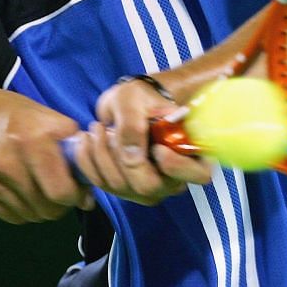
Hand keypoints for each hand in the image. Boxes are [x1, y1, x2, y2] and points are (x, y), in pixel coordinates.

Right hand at [0, 87, 93, 222]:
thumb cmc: (10, 115)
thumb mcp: (43, 116)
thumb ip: (71, 149)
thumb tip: (89, 196)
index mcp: (32, 139)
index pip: (62, 192)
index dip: (75, 195)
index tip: (77, 189)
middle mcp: (8, 162)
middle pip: (48, 209)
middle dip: (60, 204)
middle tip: (59, 190)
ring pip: (30, 216)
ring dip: (40, 207)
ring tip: (38, 186)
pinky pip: (11, 217)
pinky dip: (21, 209)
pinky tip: (19, 189)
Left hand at [64, 78, 212, 204]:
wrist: (128, 103)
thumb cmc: (140, 97)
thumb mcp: (134, 99)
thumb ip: (133, 125)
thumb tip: (133, 157)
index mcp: (190, 152)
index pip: (199, 174)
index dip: (178, 166)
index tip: (158, 148)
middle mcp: (172, 177)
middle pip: (149, 186)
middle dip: (123, 159)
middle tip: (109, 131)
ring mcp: (147, 187)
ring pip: (121, 187)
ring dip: (101, 156)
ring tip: (96, 128)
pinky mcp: (124, 188)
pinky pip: (103, 185)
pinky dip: (88, 162)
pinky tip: (87, 140)